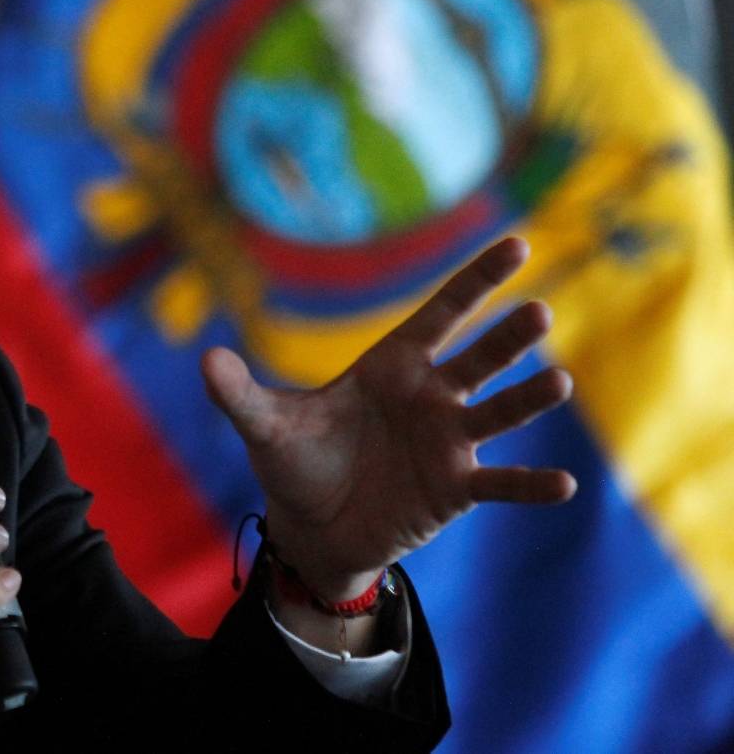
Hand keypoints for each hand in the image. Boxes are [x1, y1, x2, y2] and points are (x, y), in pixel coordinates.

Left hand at [202, 236, 576, 601]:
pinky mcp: (455, 490)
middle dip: (507, 336)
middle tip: (539, 311)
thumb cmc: (297, 461)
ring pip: (497, 413)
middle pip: (477, 358)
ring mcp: (448, 442)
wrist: (312, 526)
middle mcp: (432, 396)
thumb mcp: (264, 426)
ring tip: (560, 382)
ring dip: (528, 399)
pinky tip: (565, 483)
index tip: (516, 243)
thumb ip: (239, 393)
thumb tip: (204, 360)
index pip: (442, 314)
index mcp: (393, 366)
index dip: (476, 281)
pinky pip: (500, 484)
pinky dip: (530, 485)